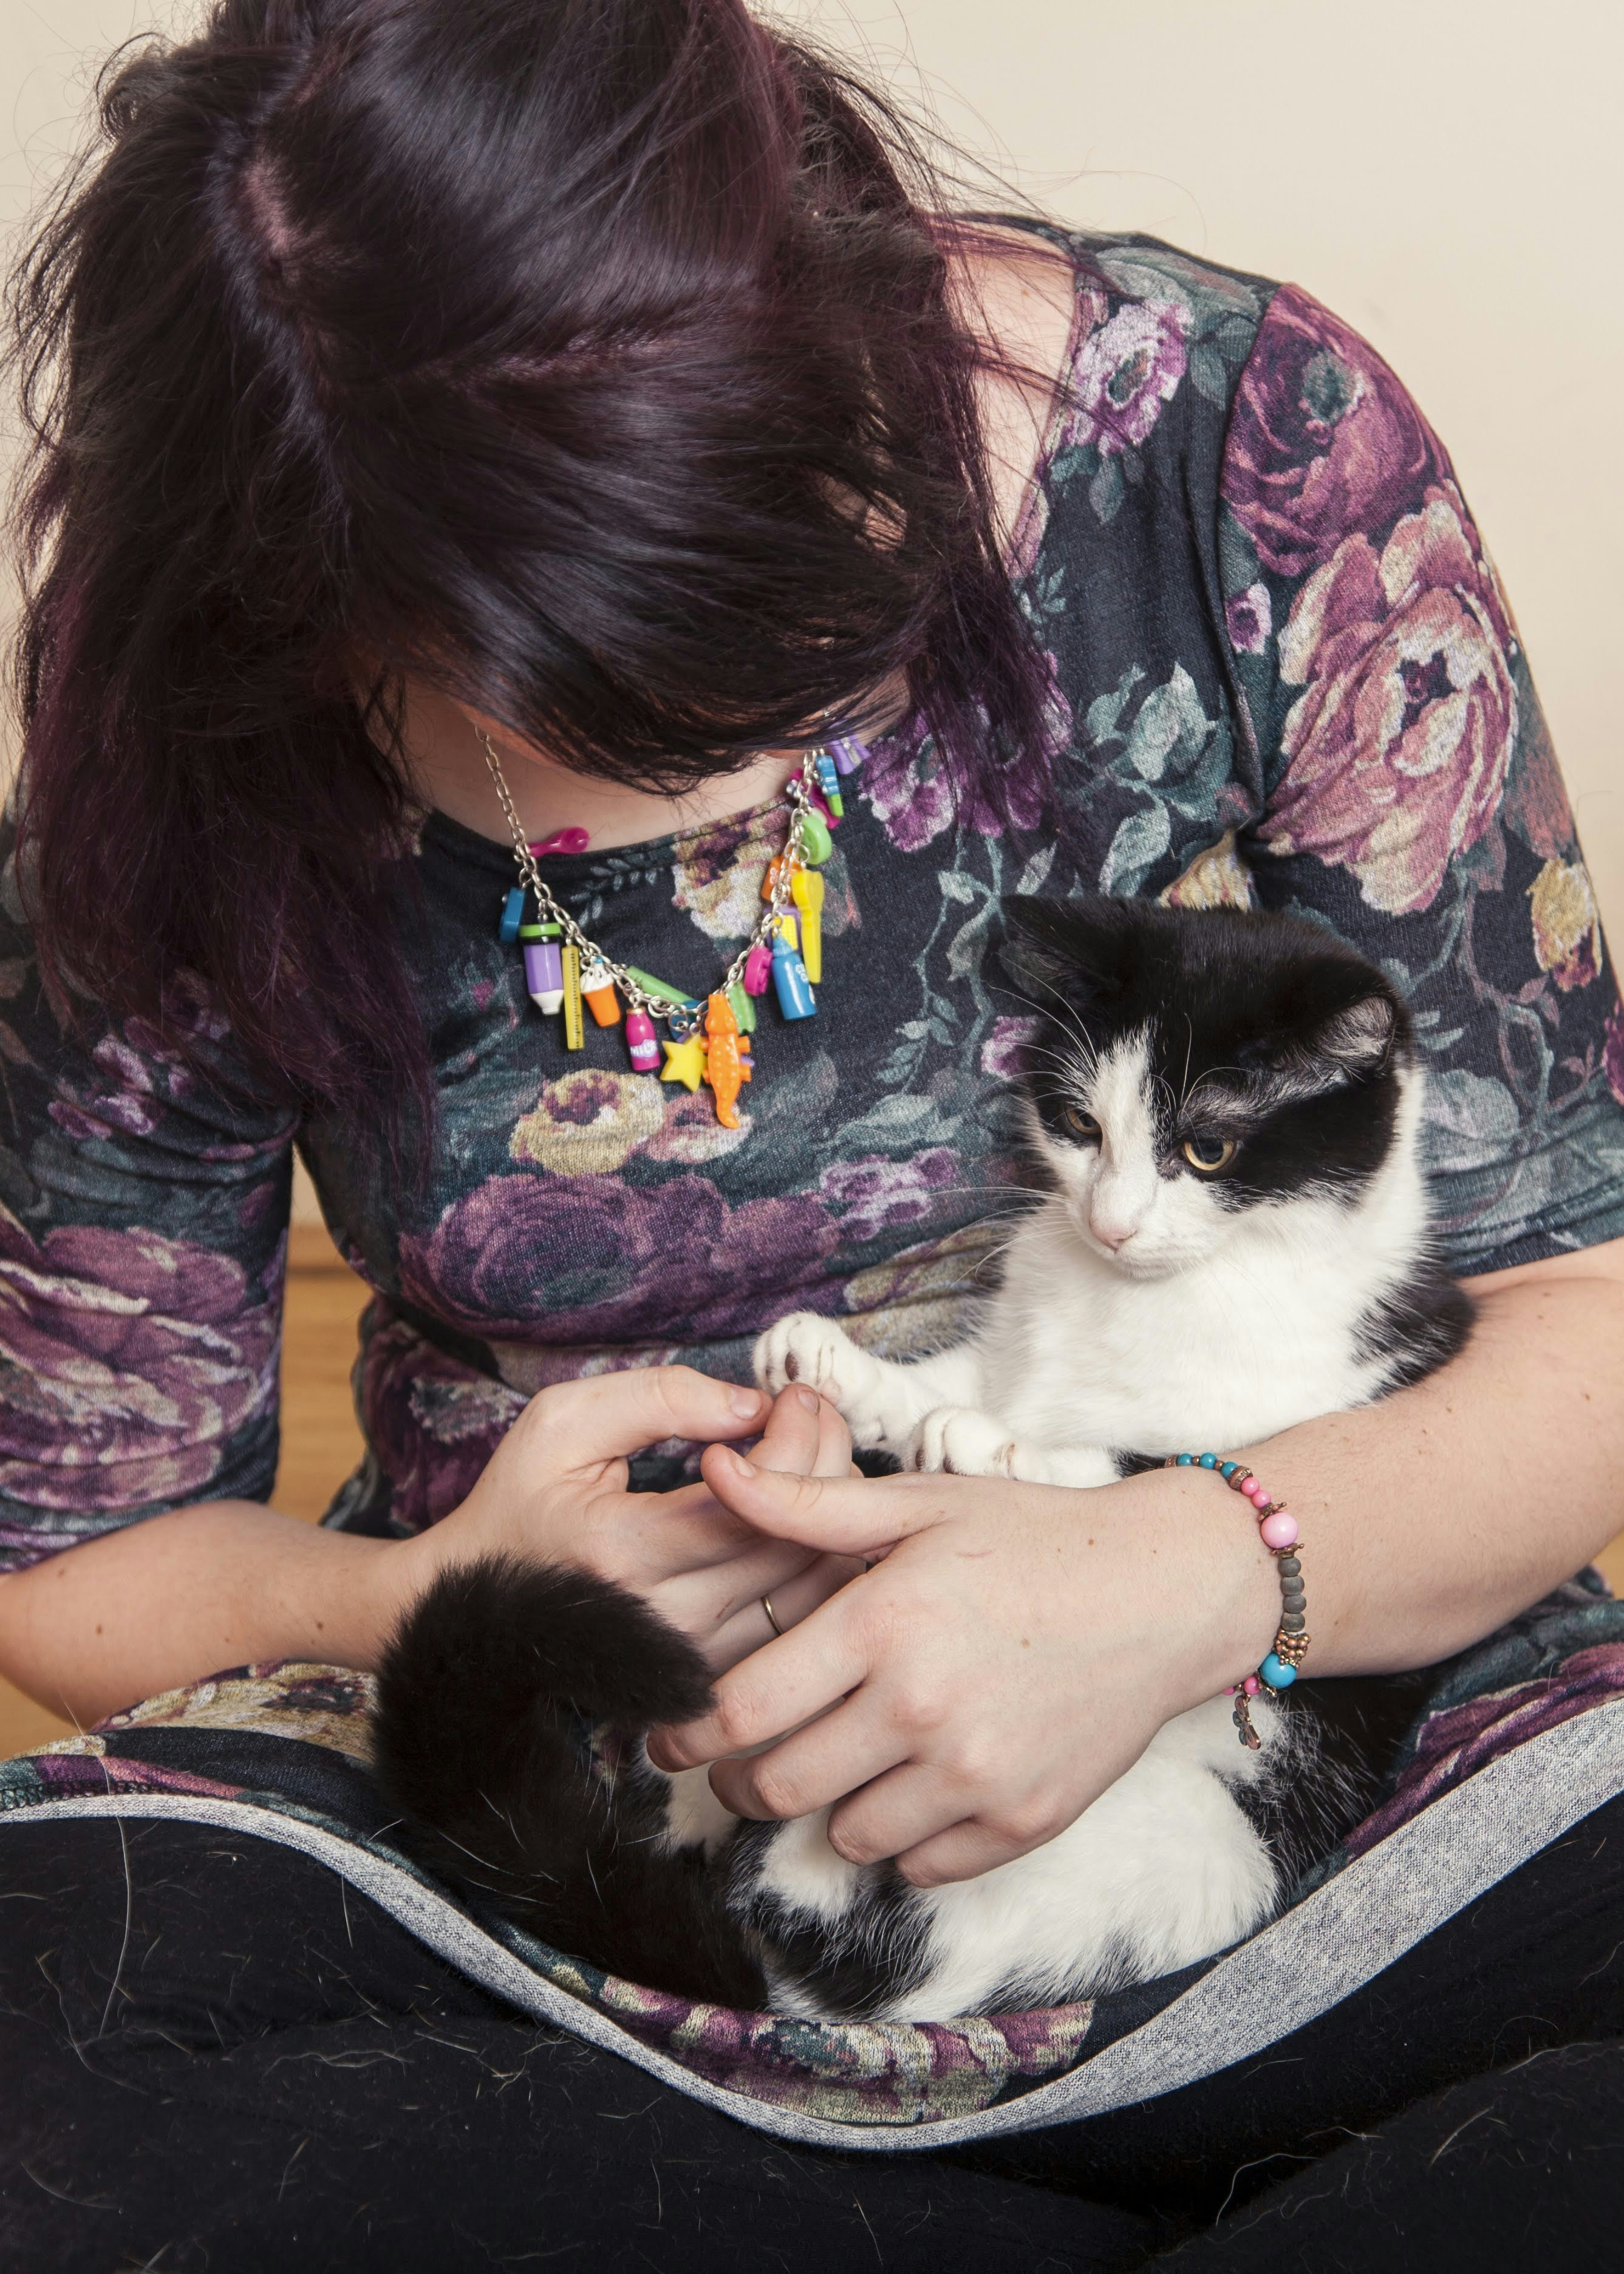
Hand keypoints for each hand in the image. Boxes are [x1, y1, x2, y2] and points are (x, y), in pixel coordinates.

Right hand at [397, 1366, 859, 1669]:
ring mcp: (692, 1653)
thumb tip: (752, 1404)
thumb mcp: (564, 1423)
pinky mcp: (711, 1668)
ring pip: (813, 1584)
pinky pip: (798, 1614)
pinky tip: (798, 1509)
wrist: (479, 1609)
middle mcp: (667, 1616)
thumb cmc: (520, 1504)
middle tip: (812, 1411)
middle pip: (799, 1543)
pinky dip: (818, 1555)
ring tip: (809, 1453)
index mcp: (624, 1552)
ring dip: (834, 1511)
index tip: (792, 1395)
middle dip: (829, 1461)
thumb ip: (659, 1399)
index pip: (755, 1504)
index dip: (797, 1439)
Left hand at [647, 1455, 1278, 1884]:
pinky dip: (903, 1839)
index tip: (671, 1733)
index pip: (740, 1708)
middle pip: (777, 1786)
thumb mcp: (919, 1504)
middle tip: (742, 1760)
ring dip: (827, 1807)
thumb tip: (712, 1467)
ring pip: (845, 1836)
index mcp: (882, 1624)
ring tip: (843, 1762)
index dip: (685, 1730)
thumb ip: (804, 1502)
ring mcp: (976, 1774)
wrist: (1167, 1590)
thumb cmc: (1035, 1537)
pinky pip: (920, 1866)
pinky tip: (915, 1785)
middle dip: (740, 1779)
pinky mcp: (1022, 1821)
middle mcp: (922, 1708)